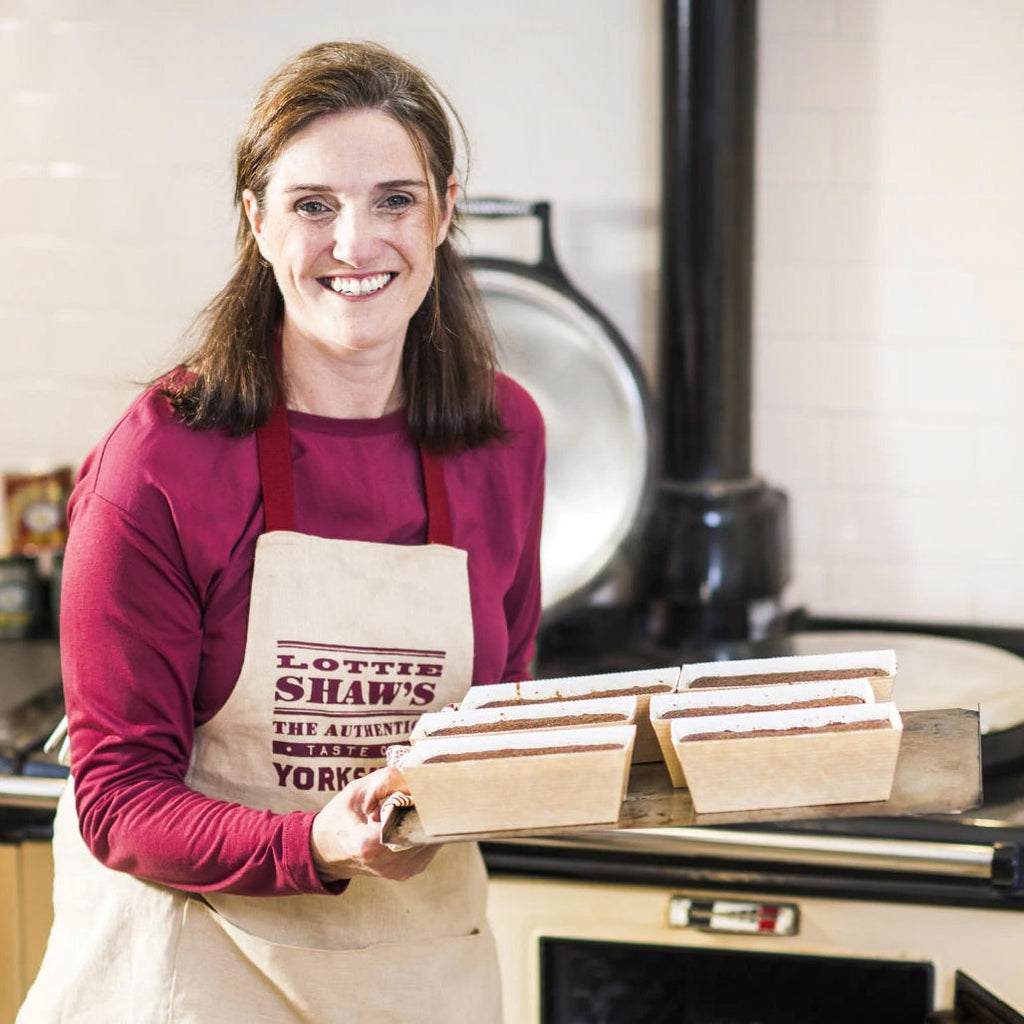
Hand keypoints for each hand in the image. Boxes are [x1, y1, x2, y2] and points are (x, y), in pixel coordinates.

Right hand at [310, 766, 437, 883]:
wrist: (328, 851)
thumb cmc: (341, 817)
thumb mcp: (357, 791)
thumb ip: (387, 780)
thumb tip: (419, 780)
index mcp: (369, 845)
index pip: (409, 821)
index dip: (419, 801)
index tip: (422, 787)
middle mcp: (388, 863)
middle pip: (424, 829)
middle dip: (427, 809)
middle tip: (422, 793)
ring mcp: (400, 871)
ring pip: (431, 838)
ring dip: (427, 819)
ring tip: (411, 808)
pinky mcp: (408, 871)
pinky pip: (428, 846)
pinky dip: (424, 830)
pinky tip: (411, 820)